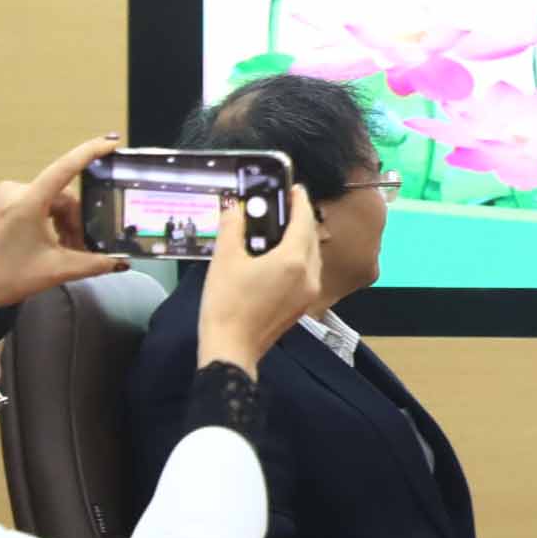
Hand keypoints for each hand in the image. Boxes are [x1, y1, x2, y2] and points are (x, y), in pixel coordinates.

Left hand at [0, 134, 128, 329]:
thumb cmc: (4, 278)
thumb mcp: (56, 270)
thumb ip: (94, 263)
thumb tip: (121, 263)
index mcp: (28, 201)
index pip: (66, 167)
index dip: (91, 152)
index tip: (111, 142)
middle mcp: (15, 191)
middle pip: (62, 197)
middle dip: (76, 221)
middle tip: (82, 248)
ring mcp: (4, 196)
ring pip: (50, 202)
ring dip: (62, 224)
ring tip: (65, 251)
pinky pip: (35, 205)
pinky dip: (48, 222)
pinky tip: (49, 244)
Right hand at [195, 184, 324, 369]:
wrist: (231, 348)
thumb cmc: (226, 304)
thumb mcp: (224, 260)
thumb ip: (233, 228)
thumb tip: (235, 208)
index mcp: (293, 260)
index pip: (303, 221)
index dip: (300, 201)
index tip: (294, 189)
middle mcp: (309, 275)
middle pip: (311, 237)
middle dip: (301, 219)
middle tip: (284, 206)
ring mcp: (309, 292)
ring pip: (312, 256)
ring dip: (302, 239)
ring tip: (282, 229)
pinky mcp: (303, 305)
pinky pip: (308, 273)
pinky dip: (299, 258)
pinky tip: (281, 257)